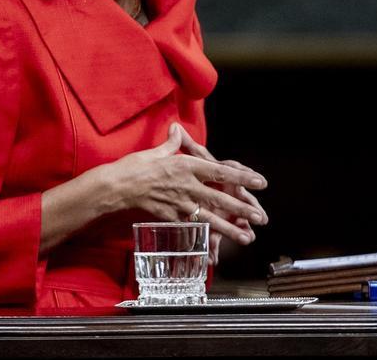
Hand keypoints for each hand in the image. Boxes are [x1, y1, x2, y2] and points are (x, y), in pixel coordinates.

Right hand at [93, 125, 266, 244]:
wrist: (115, 187)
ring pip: (210, 218)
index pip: (220, 171)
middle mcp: (187, 185)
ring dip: (230, 228)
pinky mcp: (169, 217)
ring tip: (246, 237)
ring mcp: (179, 203)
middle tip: (261, 217)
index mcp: (186, 165)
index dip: (242, 178)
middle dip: (242, 208)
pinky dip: (203, 238)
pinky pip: (190, 229)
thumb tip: (176, 129)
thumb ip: (172, 144)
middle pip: (220, 198)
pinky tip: (216, 247)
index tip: (260, 182)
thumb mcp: (156, 151)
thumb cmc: (134, 167)